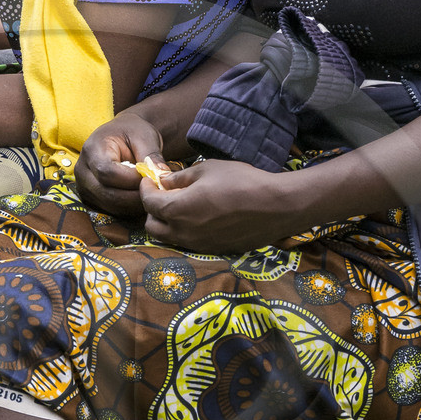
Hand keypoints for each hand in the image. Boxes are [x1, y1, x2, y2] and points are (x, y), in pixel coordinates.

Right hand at [74, 109, 163, 219]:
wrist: (121, 135)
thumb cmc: (132, 132)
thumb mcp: (145, 137)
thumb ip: (152, 156)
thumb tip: (161, 176)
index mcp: (92, 150)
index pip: (108, 173)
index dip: (131, 179)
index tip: (150, 176)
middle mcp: (82, 171)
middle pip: (107, 194)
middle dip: (135, 196)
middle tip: (155, 190)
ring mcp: (84, 187)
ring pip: (110, 205)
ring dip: (134, 204)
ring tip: (150, 192)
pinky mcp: (91, 198)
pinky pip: (111, 209)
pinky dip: (129, 208)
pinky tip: (141, 197)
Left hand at [143, 159, 317, 252]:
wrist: (275, 206)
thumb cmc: (241, 181)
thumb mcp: (207, 170)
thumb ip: (180, 178)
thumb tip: (164, 181)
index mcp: (178, 209)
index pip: (148, 202)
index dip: (145, 188)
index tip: (150, 179)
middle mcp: (183, 232)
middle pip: (152, 227)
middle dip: (151, 210)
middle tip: (162, 194)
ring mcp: (198, 245)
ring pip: (168, 238)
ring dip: (167, 223)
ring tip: (179, 206)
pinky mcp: (212, 249)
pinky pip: (188, 243)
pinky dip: (184, 231)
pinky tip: (198, 216)